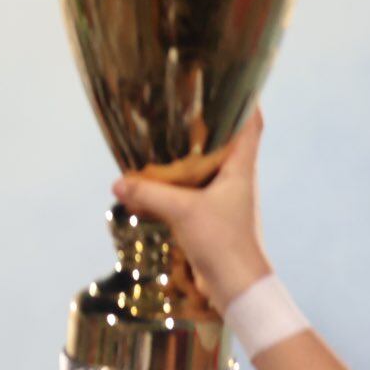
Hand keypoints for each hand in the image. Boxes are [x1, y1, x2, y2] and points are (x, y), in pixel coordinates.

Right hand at [112, 109, 271, 311]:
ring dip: (187, 157)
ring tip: (161, 142)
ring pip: (206, 168)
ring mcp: (225, 200)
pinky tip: (151, 185)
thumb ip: (149, 193)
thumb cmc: (223, 242)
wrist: (237, 286)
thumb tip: (117, 182)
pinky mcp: (211, 218)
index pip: (251, 125)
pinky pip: (191, 193)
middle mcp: (236, 179)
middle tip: (182, 109)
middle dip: (207, 126)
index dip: (244, 101)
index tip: (229, 83)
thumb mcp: (182, 212)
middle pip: (226, 142)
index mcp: (241, 168)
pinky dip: (174, 185)